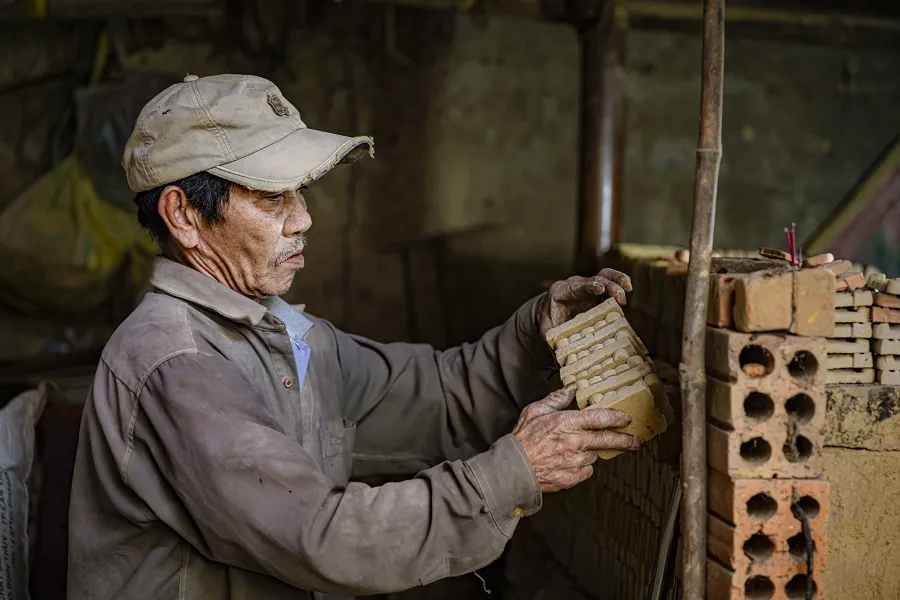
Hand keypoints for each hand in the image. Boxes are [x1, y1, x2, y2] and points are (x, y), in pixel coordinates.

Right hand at [513, 385, 639, 492]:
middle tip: (635, 441)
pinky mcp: (573, 477)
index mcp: (568, 423)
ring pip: (595, 455)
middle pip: (608, 440)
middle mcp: (576, 443)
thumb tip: (571, 387)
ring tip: (578, 449)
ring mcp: (576, 462)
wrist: (514, 468)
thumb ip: (557, 398)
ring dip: (592, 451)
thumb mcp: (536, 411)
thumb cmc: (523, 438)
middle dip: (625, 440)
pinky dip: (582, 466)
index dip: (617, 417)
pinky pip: (586, 470)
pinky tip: (570, 461)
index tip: (626, 419)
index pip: (601, 418)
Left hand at [537, 269, 632, 337]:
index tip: (600, 288)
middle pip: (594, 279)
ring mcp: (587, 286)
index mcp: (561, 292)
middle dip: (609, 286)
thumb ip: (555, 341)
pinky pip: (609, 281)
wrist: (548, 311)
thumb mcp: (548, 331)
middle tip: (621, 298)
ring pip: (604, 275)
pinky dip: (619, 282)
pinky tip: (628, 288)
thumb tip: (562, 361)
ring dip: (617, 280)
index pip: (576, 288)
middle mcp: (575, 285)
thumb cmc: (548, 321)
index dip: (588, 287)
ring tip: (628, 288)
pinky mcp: (597, 290)